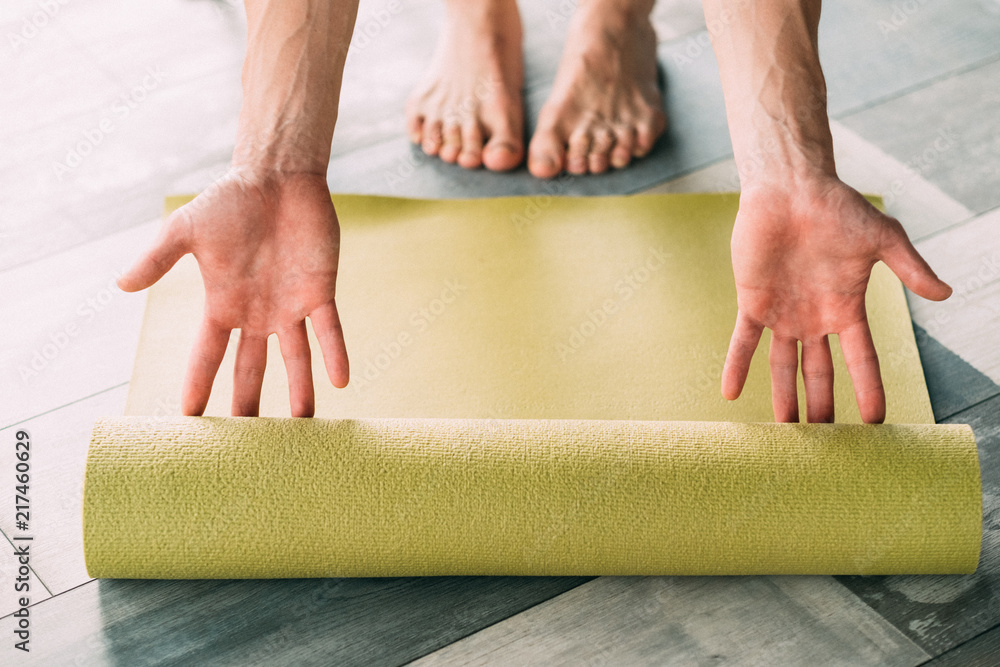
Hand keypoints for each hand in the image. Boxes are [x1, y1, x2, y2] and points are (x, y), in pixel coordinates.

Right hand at [118, 169, 349, 416]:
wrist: (275, 177)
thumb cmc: (230, 201)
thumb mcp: (185, 231)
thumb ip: (157, 260)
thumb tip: (119, 285)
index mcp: (222, 304)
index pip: (207, 356)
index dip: (199, 386)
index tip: (190, 421)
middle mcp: (257, 314)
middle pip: (251, 369)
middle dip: (249, 404)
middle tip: (248, 445)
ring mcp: (290, 306)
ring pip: (295, 358)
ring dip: (299, 390)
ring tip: (302, 427)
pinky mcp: (320, 292)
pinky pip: (328, 330)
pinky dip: (334, 354)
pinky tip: (341, 382)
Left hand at [720, 177, 950, 422]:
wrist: (792, 188)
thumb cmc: (838, 208)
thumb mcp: (883, 238)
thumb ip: (910, 267)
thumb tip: (946, 294)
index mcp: (847, 308)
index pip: (861, 359)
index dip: (868, 389)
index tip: (876, 422)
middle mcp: (814, 317)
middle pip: (819, 372)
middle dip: (822, 405)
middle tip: (823, 442)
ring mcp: (782, 313)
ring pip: (782, 365)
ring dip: (783, 397)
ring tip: (783, 431)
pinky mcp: (752, 302)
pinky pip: (743, 342)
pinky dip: (737, 366)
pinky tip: (730, 393)